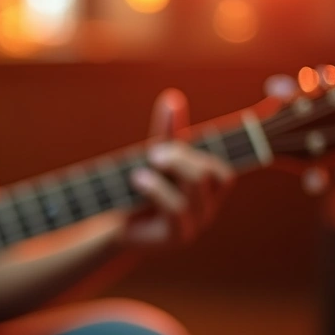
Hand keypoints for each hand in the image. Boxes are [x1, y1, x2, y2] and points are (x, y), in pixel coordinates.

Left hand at [121, 89, 234, 246]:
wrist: (111, 226)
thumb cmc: (137, 189)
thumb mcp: (153, 158)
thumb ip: (167, 133)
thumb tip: (173, 99)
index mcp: (208, 188)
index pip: (223, 167)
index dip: (207, 151)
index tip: (171, 145)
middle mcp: (208, 206)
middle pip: (214, 170)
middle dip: (182, 155)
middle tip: (153, 154)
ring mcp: (196, 222)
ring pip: (199, 182)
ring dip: (171, 165)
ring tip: (141, 167)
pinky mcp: (178, 236)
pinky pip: (178, 207)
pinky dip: (156, 187)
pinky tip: (136, 179)